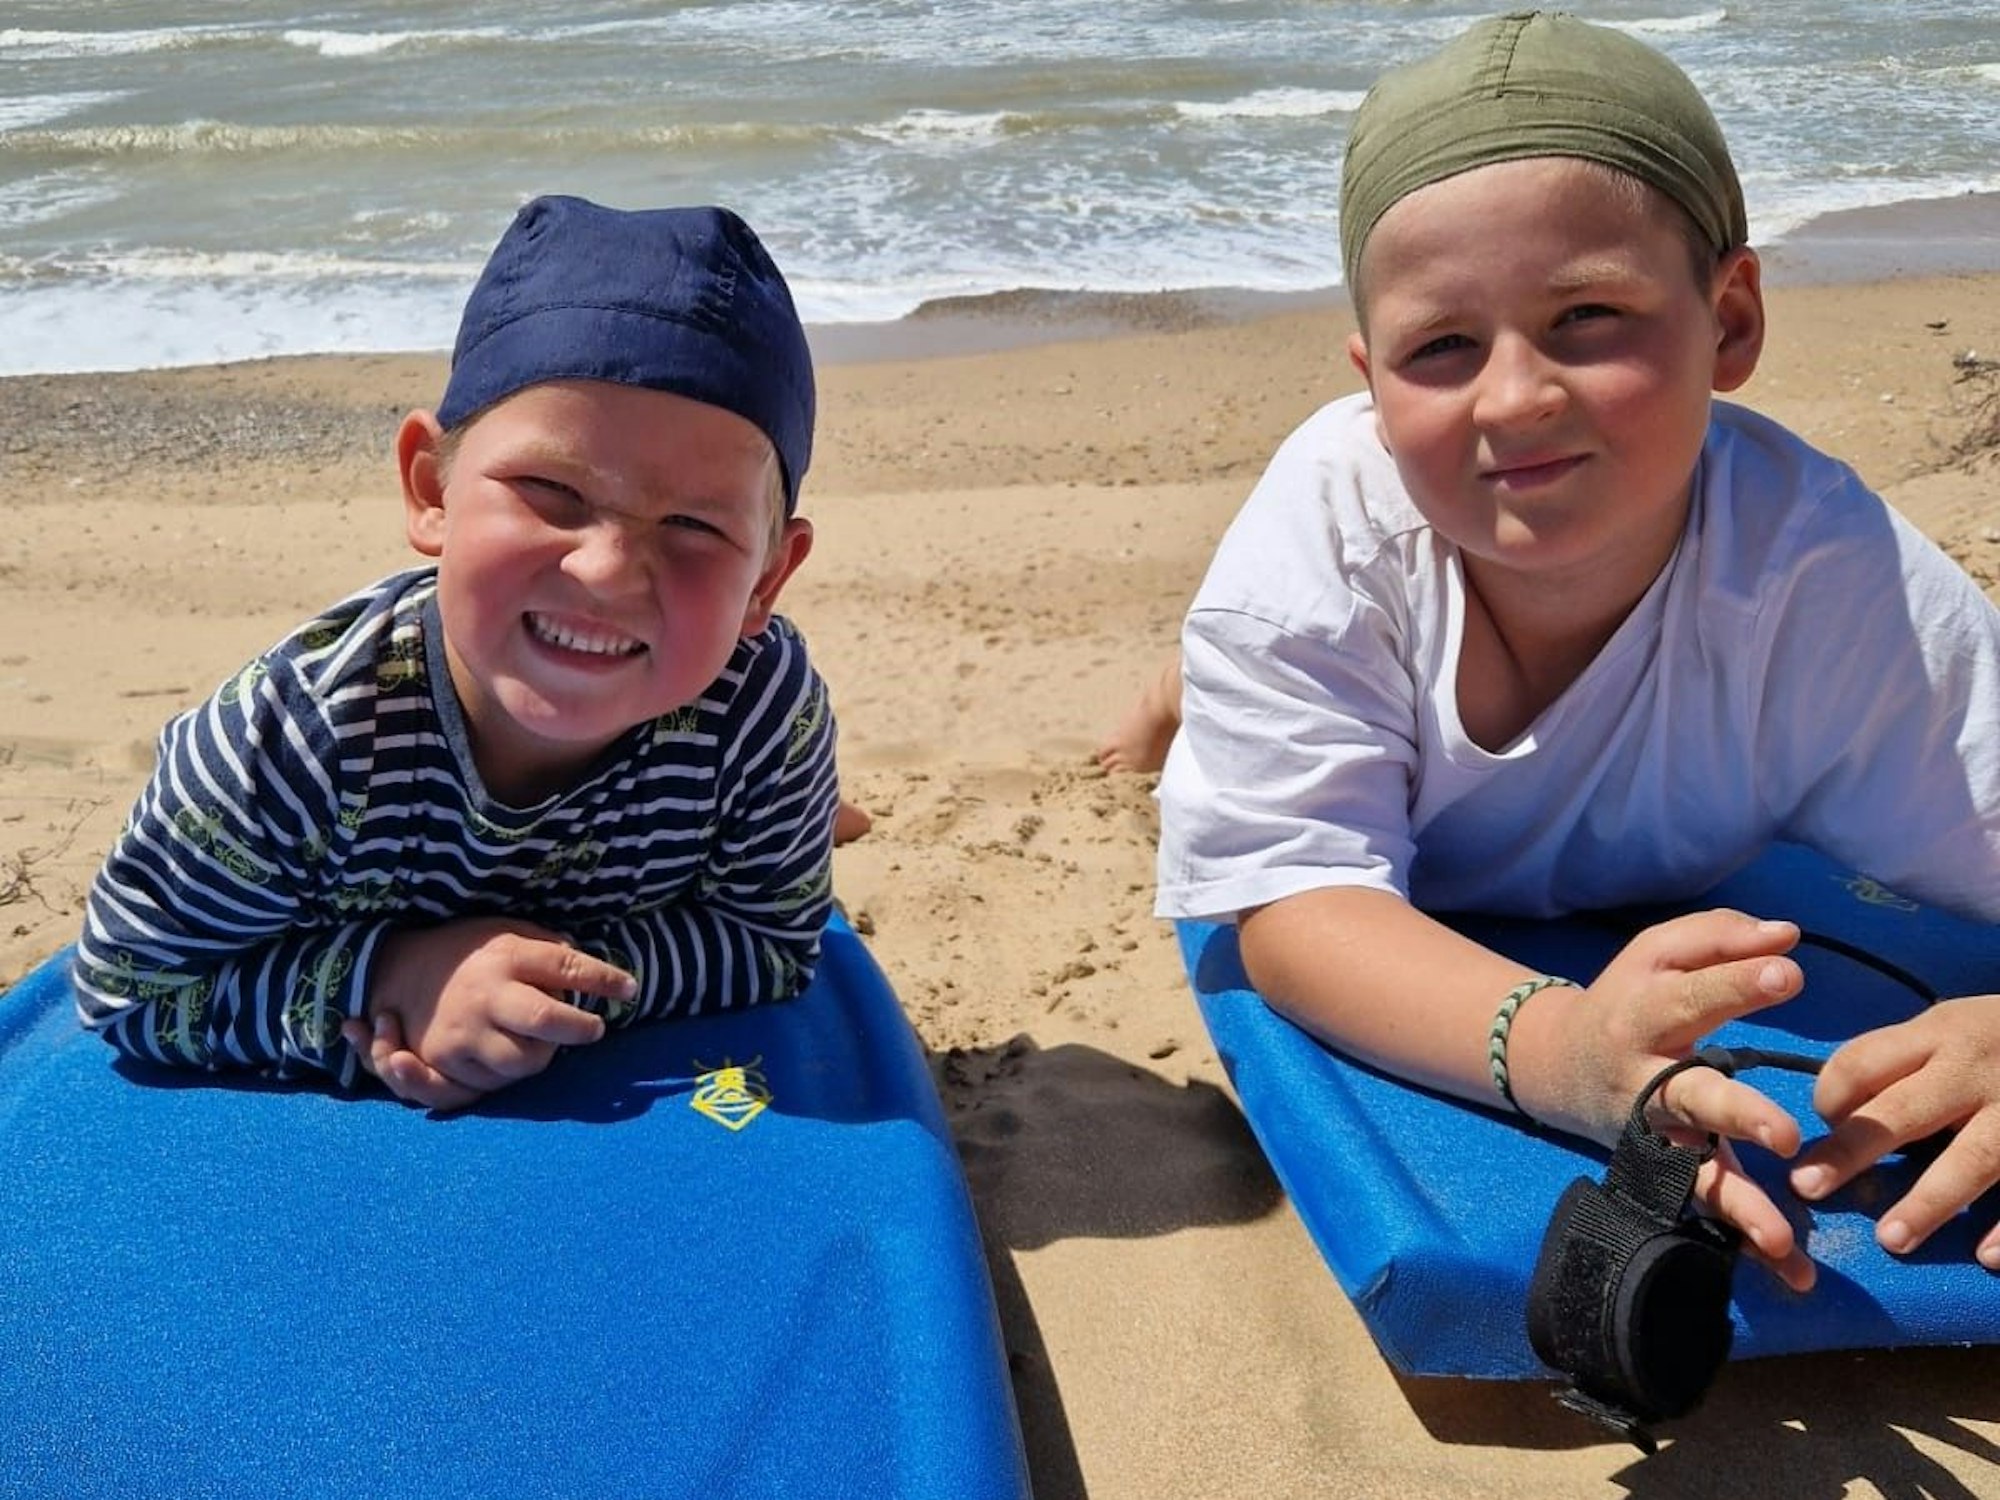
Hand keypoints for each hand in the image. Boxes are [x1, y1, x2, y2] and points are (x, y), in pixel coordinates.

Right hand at [348, 917, 630, 1109]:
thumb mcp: (508, 932)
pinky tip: (504, 1055)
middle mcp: (485, 997)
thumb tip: (601, 974)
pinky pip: (493, 1085)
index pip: (568, 969)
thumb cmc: (469, 951)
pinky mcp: (443, 1062)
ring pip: (526, 1064)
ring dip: (542, 1056)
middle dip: (581, 1030)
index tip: (630, 990)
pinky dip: (506, 1075)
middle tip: (592, 1029)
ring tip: (534, 1039)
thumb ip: (550, 951)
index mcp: (505, 958)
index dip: (607, 980)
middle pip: (549, 1025)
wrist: (396, 968)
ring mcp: (463, 1034)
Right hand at [1511, 907, 1812, 1289]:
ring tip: (1780, 1238)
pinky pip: (1706, 1207)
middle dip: (1738, 1116)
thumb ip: (1719, 937)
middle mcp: (1646, 1080)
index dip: (1735, 984)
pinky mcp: (1667, 1170)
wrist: (1556, 1062)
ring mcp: (1655, 1133)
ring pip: (1694, 1174)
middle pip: (1691, 1097)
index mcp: (1642, 1014)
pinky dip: (1744, 1242)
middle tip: (1785, 1136)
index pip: (1691, 995)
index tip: (1788, 974)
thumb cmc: (1628, 998)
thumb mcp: (1657, 952)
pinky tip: (1790, 1270)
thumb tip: (1787, 937)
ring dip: (1737, 1206)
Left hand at [1789, 993, 1999, 1268]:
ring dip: (1930, 1201)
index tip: (1820, 1130)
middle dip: (1853, 1151)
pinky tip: (1985, 1257)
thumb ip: (1904, 1061)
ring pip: (1975, 1158)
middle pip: (1904, 1111)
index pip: (1861, 1063)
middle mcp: (1977, 1068)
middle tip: (1807, 1188)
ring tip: (1890, 1240)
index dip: (1830, 1098)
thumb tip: (1838, 1115)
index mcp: (1938, 1034)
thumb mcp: (1953, 1027)